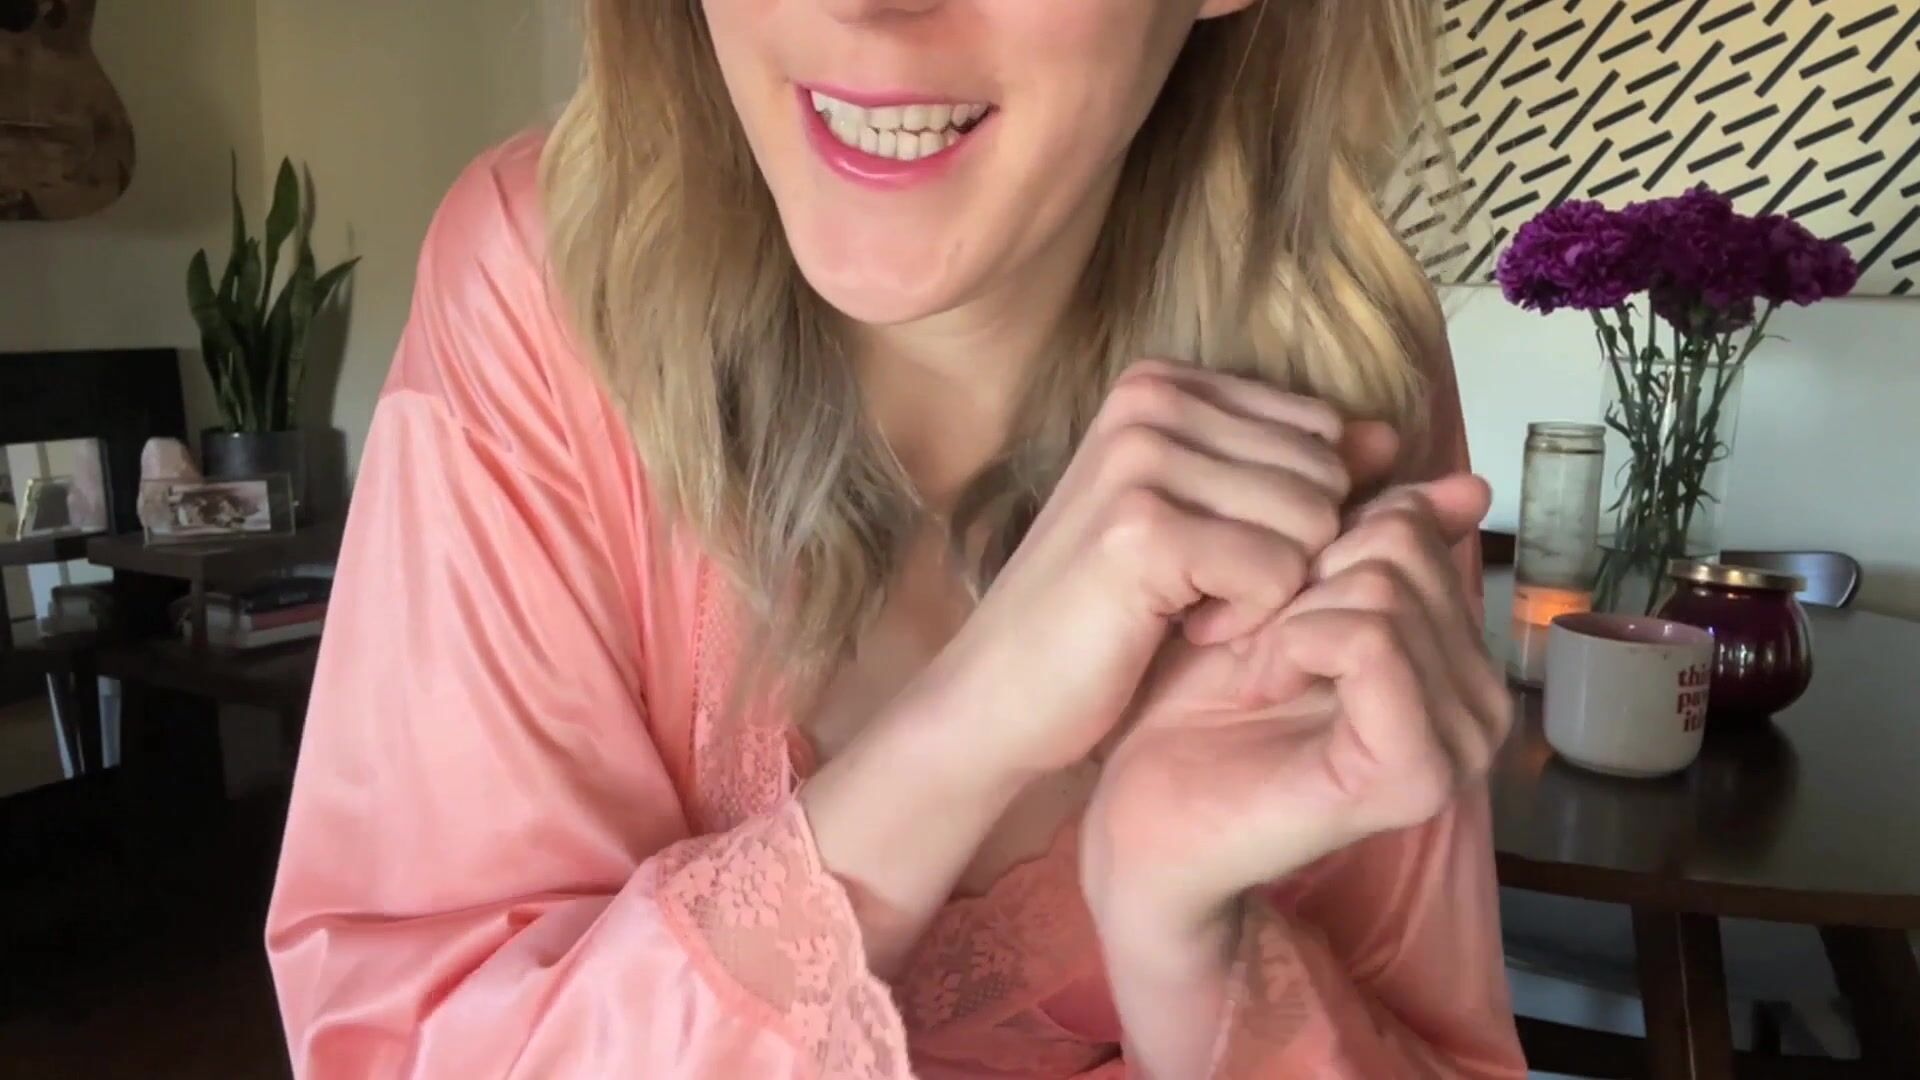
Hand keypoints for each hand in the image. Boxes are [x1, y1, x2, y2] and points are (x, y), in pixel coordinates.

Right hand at [902, 360, 1396, 783]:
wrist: (1001, 695)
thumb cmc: (1104, 616)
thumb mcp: (1211, 527)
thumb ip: (1299, 475)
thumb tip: (1391, 438)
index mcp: (1162, 383)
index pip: (1323, 433)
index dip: (1290, 516)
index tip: (1208, 554)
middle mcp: (1150, 400)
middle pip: (1325, 476)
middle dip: (1283, 554)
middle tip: (1196, 592)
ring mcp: (1143, 458)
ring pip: (1312, 523)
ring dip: (1265, 592)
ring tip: (1184, 609)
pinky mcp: (1145, 528)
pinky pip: (1279, 574)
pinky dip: (1244, 623)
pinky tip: (1175, 630)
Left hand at [1081, 476, 1508, 949]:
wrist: (1140, 808)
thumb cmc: (1199, 704)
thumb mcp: (1290, 594)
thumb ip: (1370, 538)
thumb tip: (1468, 482)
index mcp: (1461, 657)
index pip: (1414, 523)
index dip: (1317, 543)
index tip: (1269, 605)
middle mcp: (1481, 702)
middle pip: (1402, 547)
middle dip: (1304, 578)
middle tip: (1257, 644)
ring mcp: (1459, 743)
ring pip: (1384, 586)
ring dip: (1290, 617)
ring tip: (1259, 671)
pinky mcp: (1417, 773)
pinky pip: (1370, 639)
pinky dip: (1296, 644)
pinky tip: (1265, 684)